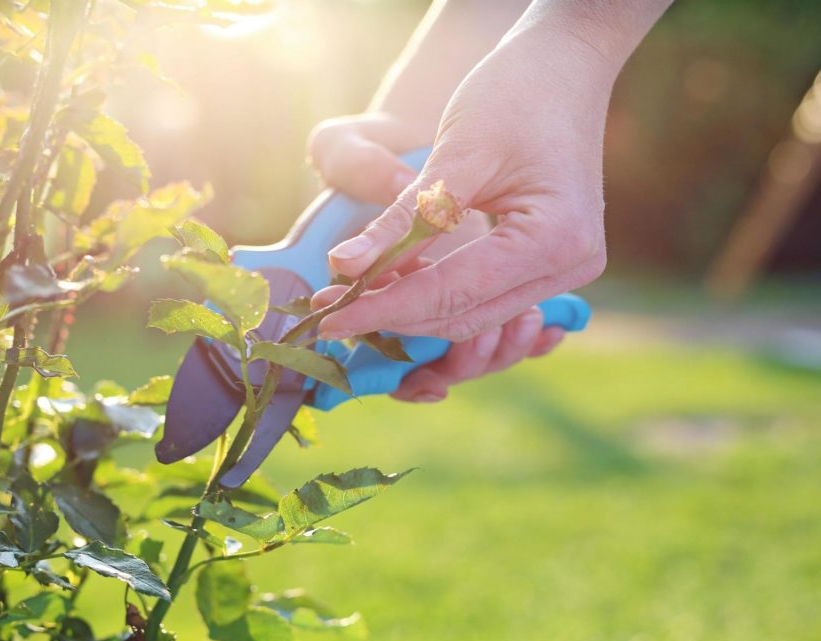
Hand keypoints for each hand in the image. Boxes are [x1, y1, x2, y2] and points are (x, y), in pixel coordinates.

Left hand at [308, 113, 566, 401]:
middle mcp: (569, 267)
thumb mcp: (455, 154)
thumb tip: (344, 267)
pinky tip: (391, 283)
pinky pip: (484, 298)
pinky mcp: (548, 266)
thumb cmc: (513, 94)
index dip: (384, 309)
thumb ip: (403, 219)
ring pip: (472, 317)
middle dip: (392, 316)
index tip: (327, 318)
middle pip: (463, 317)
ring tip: (353, 295)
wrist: (562, 66)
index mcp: (554, 239)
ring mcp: (564, 271)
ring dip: (411, 312)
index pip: (452, 294)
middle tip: (328, 308)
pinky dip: (436, 296)